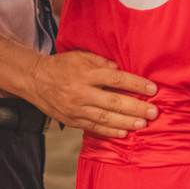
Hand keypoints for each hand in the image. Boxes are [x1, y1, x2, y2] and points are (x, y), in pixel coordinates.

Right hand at [28, 49, 158, 137]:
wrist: (35, 80)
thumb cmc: (62, 66)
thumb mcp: (81, 56)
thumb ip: (102, 61)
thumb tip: (121, 69)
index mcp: (86, 73)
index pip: (116, 79)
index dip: (135, 84)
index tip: (152, 89)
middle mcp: (82, 92)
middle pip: (113, 101)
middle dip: (136, 107)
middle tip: (154, 112)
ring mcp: (76, 108)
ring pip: (105, 117)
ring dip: (126, 122)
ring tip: (143, 123)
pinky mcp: (72, 120)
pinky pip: (93, 127)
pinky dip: (110, 130)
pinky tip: (123, 132)